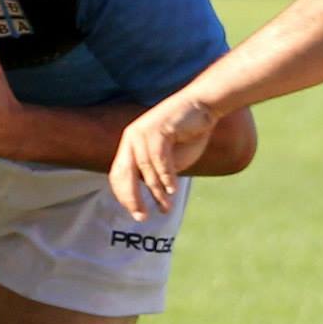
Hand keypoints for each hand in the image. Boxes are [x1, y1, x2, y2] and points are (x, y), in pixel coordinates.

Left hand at [109, 96, 214, 218]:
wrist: (203, 106)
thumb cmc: (188, 134)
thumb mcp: (170, 159)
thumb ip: (158, 174)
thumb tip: (154, 196)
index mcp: (130, 146)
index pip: (119, 176)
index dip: (125, 197)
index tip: (136, 214)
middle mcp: (131, 139)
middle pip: (123, 174)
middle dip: (131, 198)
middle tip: (141, 217)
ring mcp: (142, 132)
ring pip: (145, 169)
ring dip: (156, 191)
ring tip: (165, 206)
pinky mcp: (157, 128)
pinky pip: (159, 158)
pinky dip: (166, 176)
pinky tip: (172, 189)